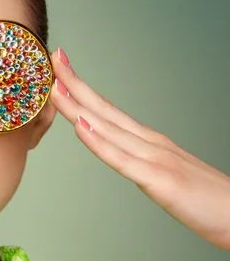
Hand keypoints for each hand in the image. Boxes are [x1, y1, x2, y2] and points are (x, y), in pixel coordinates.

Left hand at [48, 48, 229, 248]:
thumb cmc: (207, 201)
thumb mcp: (167, 178)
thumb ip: (144, 166)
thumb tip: (124, 160)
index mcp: (150, 142)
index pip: (109, 112)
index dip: (83, 91)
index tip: (63, 72)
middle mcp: (150, 143)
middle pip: (104, 110)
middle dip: (75, 85)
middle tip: (53, 60)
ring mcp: (155, 158)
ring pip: (107, 128)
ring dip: (78, 106)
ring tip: (55, 86)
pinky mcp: (159, 180)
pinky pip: (122, 159)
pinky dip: (99, 141)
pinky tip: (80, 126)